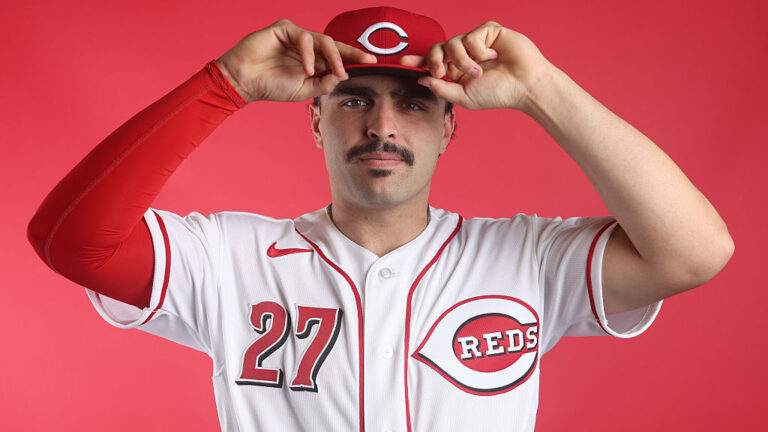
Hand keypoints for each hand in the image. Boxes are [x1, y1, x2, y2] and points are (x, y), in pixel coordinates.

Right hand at [215, 19, 376, 102]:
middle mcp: (306, 46)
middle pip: (335, 45)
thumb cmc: (271, 86)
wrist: (244, 83)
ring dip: (334, 57)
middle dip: (352, 53)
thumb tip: (343, 76)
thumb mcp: (304, 91)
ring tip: (337, 72)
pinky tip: (307, 69)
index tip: (372, 64)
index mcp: (312, 60)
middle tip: (367, 60)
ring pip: (323, 41)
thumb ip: (324, 84)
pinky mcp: (284, 29)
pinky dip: (309, 54)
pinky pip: (304, 38)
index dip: (354, 59)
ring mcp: (296, 36)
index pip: (337, 57)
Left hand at [400, 21, 554, 110]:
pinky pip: (471, 36)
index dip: (417, 60)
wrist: (525, 85)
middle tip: (441, 73)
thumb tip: (422, 79)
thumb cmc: (498, 93)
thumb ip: (442, 88)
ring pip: (453, 42)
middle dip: (435, 60)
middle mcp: (463, 54)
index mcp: (456, 71)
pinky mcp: (487, 32)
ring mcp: (475, 42)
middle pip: (437, 48)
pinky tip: (493, 57)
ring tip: (480, 71)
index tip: (403, 61)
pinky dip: (479, 51)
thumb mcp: (464, 96)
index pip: (432, 62)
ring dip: (464, 60)